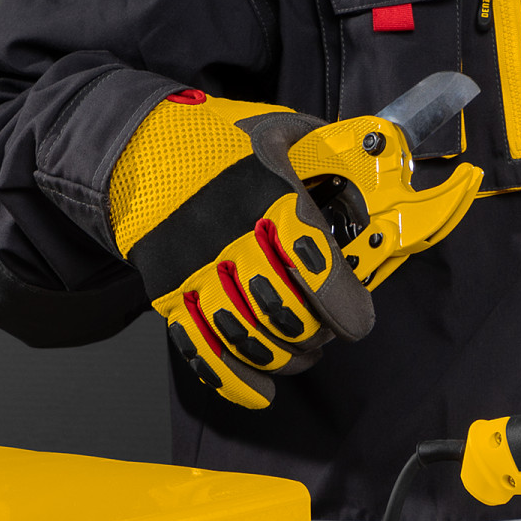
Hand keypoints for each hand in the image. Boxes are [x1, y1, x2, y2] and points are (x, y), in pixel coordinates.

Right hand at [108, 89, 373, 407]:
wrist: (137, 146)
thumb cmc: (222, 139)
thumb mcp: (284, 129)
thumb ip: (334, 154)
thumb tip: (384, 168)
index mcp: (265, 194)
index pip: (311, 264)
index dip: (343, 302)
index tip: (358, 319)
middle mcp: (228, 237)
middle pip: (283, 311)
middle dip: (318, 333)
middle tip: (331, 330)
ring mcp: (194, 269)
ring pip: (247, 337)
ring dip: (285, 357)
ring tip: (303, 351)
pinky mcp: (167, 291)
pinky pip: (198, 348)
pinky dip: (232, 379)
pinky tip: (261, 392)